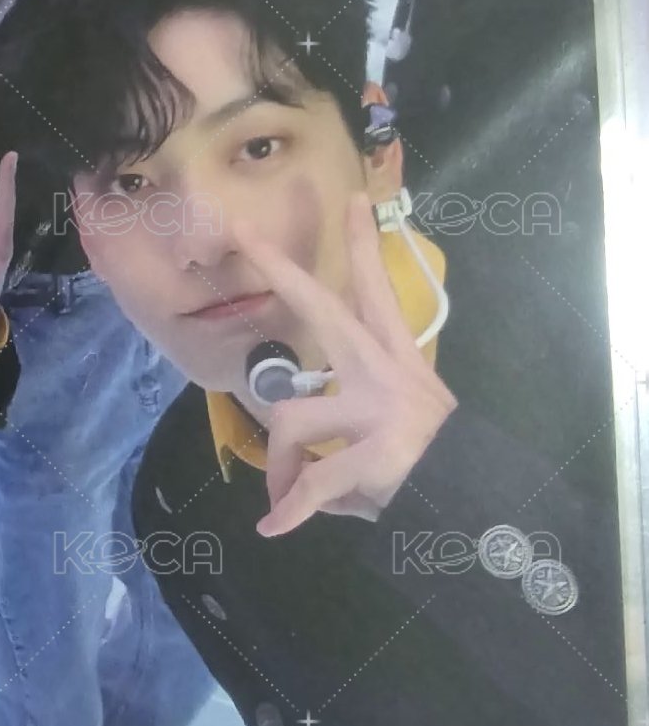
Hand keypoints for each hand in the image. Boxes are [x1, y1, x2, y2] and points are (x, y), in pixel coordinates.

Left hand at [229, 196, 456, 536]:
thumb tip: (306, 479)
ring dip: (280, 468)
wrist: (479, 508)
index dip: (363, 248)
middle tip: (245, 233)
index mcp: (394, 363)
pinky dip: (290, 510)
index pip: (375, 294)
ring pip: (291, 420)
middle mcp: (387, 374)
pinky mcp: (380, 454)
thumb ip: (348, 437)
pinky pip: (312, 483)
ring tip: (287, 500)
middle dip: (281, 271)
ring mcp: (383, 411)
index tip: (353, 198)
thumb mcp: (398, 436)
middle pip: (325, 311)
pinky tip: (275, 526)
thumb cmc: (435, 471)